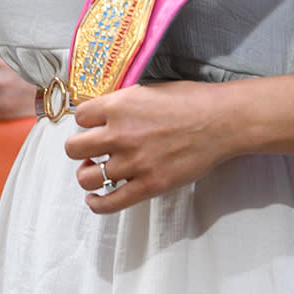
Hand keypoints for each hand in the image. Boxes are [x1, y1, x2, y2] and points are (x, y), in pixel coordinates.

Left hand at [63, 80, 234, 214]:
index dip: (86, 122)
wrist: (220, 121)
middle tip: (91, 150)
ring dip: (87, 174)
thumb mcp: (147, 90)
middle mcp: (120, 134)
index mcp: (118, 106)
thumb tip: (103, 114)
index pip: (80, 117)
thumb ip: (121, 103)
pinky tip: (94, 199)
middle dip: (79, 149)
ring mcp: (133, 162)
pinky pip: (110, 202)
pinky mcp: (149, 185)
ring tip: (95, 171)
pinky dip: (97, 204)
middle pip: (73, 148)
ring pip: (86, 177)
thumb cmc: (189, 101)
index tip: (93, 127)